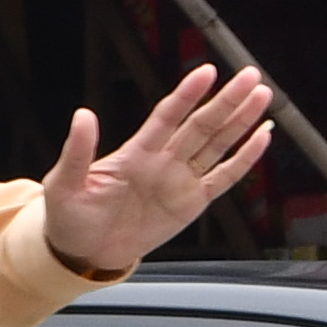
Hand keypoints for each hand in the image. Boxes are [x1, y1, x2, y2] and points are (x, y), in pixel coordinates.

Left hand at [38, 64, 278, 276]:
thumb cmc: (69, 217)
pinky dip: (244, 159)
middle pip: (201, 125)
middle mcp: (163, 160)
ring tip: (262, 96)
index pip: (167, 116)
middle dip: (227, 101)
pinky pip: (224, 178)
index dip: (187, 95)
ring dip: (240, 121)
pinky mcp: (192, 203)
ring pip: (217, 145)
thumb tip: (83, 115)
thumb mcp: (65, 184)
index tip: (207, 72)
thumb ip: (78, 151)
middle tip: (251, 75)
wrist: (82, 253)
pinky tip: (262, 137)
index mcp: (136, 152)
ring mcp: (180, 180)